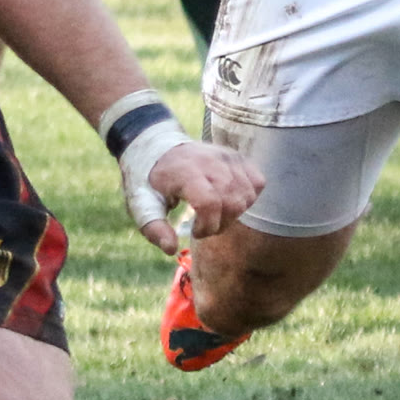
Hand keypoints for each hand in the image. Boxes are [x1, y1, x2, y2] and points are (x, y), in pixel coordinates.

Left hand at [141, 140, 262, 254]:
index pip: (209, 203)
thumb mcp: (142, 206)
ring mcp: (228, 157)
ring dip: (235, 213)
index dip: (207, 225)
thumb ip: (154, 228)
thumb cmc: (149, 182)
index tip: (194, 231)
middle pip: (232, 202)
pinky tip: (229, 201)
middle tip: (205, 226)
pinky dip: (247, 198)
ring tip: (215, 214)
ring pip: (247, 195)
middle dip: (221, 224)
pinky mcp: (238, 157)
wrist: (156, 149)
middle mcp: (211, 161)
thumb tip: (170, 249)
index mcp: (185, 172)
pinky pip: (257, 182)